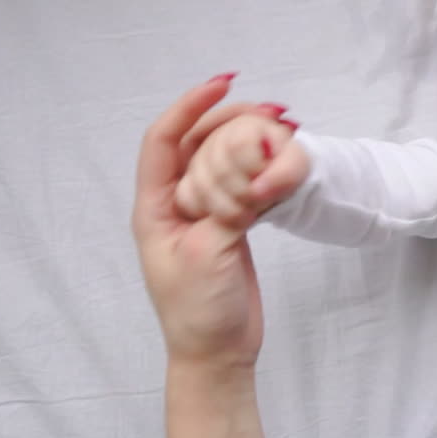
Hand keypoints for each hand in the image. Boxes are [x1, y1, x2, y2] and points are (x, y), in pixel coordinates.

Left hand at [132, 75, 294, 368]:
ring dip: (248, 141)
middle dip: (228, 119)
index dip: (189, 107)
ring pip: (221, 161)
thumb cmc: (198, 311)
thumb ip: (229, 209)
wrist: (216, 353)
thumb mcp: (209, 254)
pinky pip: (241, 184)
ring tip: (281, 127)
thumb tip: (257, 174)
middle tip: (269, 109)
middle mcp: (174, 204)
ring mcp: (201, 214)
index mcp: (154, 207)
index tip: (222, 84)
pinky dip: (260, 168)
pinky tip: (280, 160)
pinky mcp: (227, 226)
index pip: (164, 140)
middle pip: (196, 144)